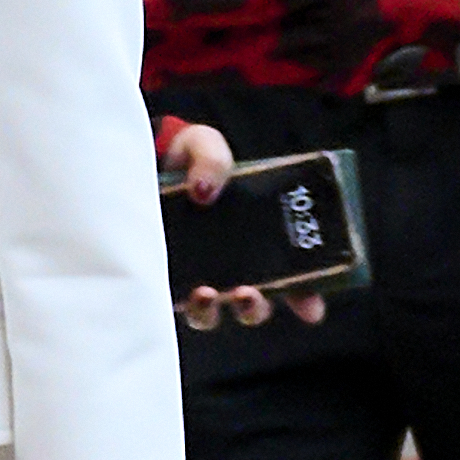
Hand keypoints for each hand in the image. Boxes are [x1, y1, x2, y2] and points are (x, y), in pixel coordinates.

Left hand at [159, 120, 325, 335]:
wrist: (148, 163)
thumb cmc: (191, 159)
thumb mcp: (206, 146)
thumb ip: (212, 159)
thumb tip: (204, 191)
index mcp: (260, 237)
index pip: (292, 278)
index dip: (306, 298)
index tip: (312, 310)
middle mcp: (233, 264)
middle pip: (254, 304)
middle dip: (256, 307)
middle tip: (248, 293)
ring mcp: (199, 275)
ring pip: (212, 313)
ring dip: (213, 311)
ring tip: (206, 293)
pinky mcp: (165, 278)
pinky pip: (173, 304)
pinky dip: (178, 303)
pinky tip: (179, 291)